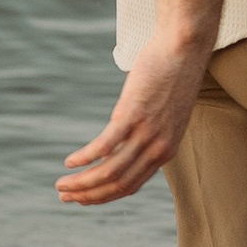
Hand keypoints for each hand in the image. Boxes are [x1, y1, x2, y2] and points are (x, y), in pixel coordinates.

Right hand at [57, 35, 211, 204]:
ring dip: (82, 182)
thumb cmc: (173, 76)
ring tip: (62, 184)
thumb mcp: (164, 114)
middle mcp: (158, 148)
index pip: (130, 186)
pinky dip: (85, 158)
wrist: (185, 48)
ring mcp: (146, 132)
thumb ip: (147, 133)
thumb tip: (122, 142)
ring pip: (110, 170)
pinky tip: (70, 162)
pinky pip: (106, 144)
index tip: (82, 198)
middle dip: (88, 195)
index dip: (103, 196)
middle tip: (64, 196)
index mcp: (165, 151)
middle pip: (118, 184)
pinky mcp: (134, 113)